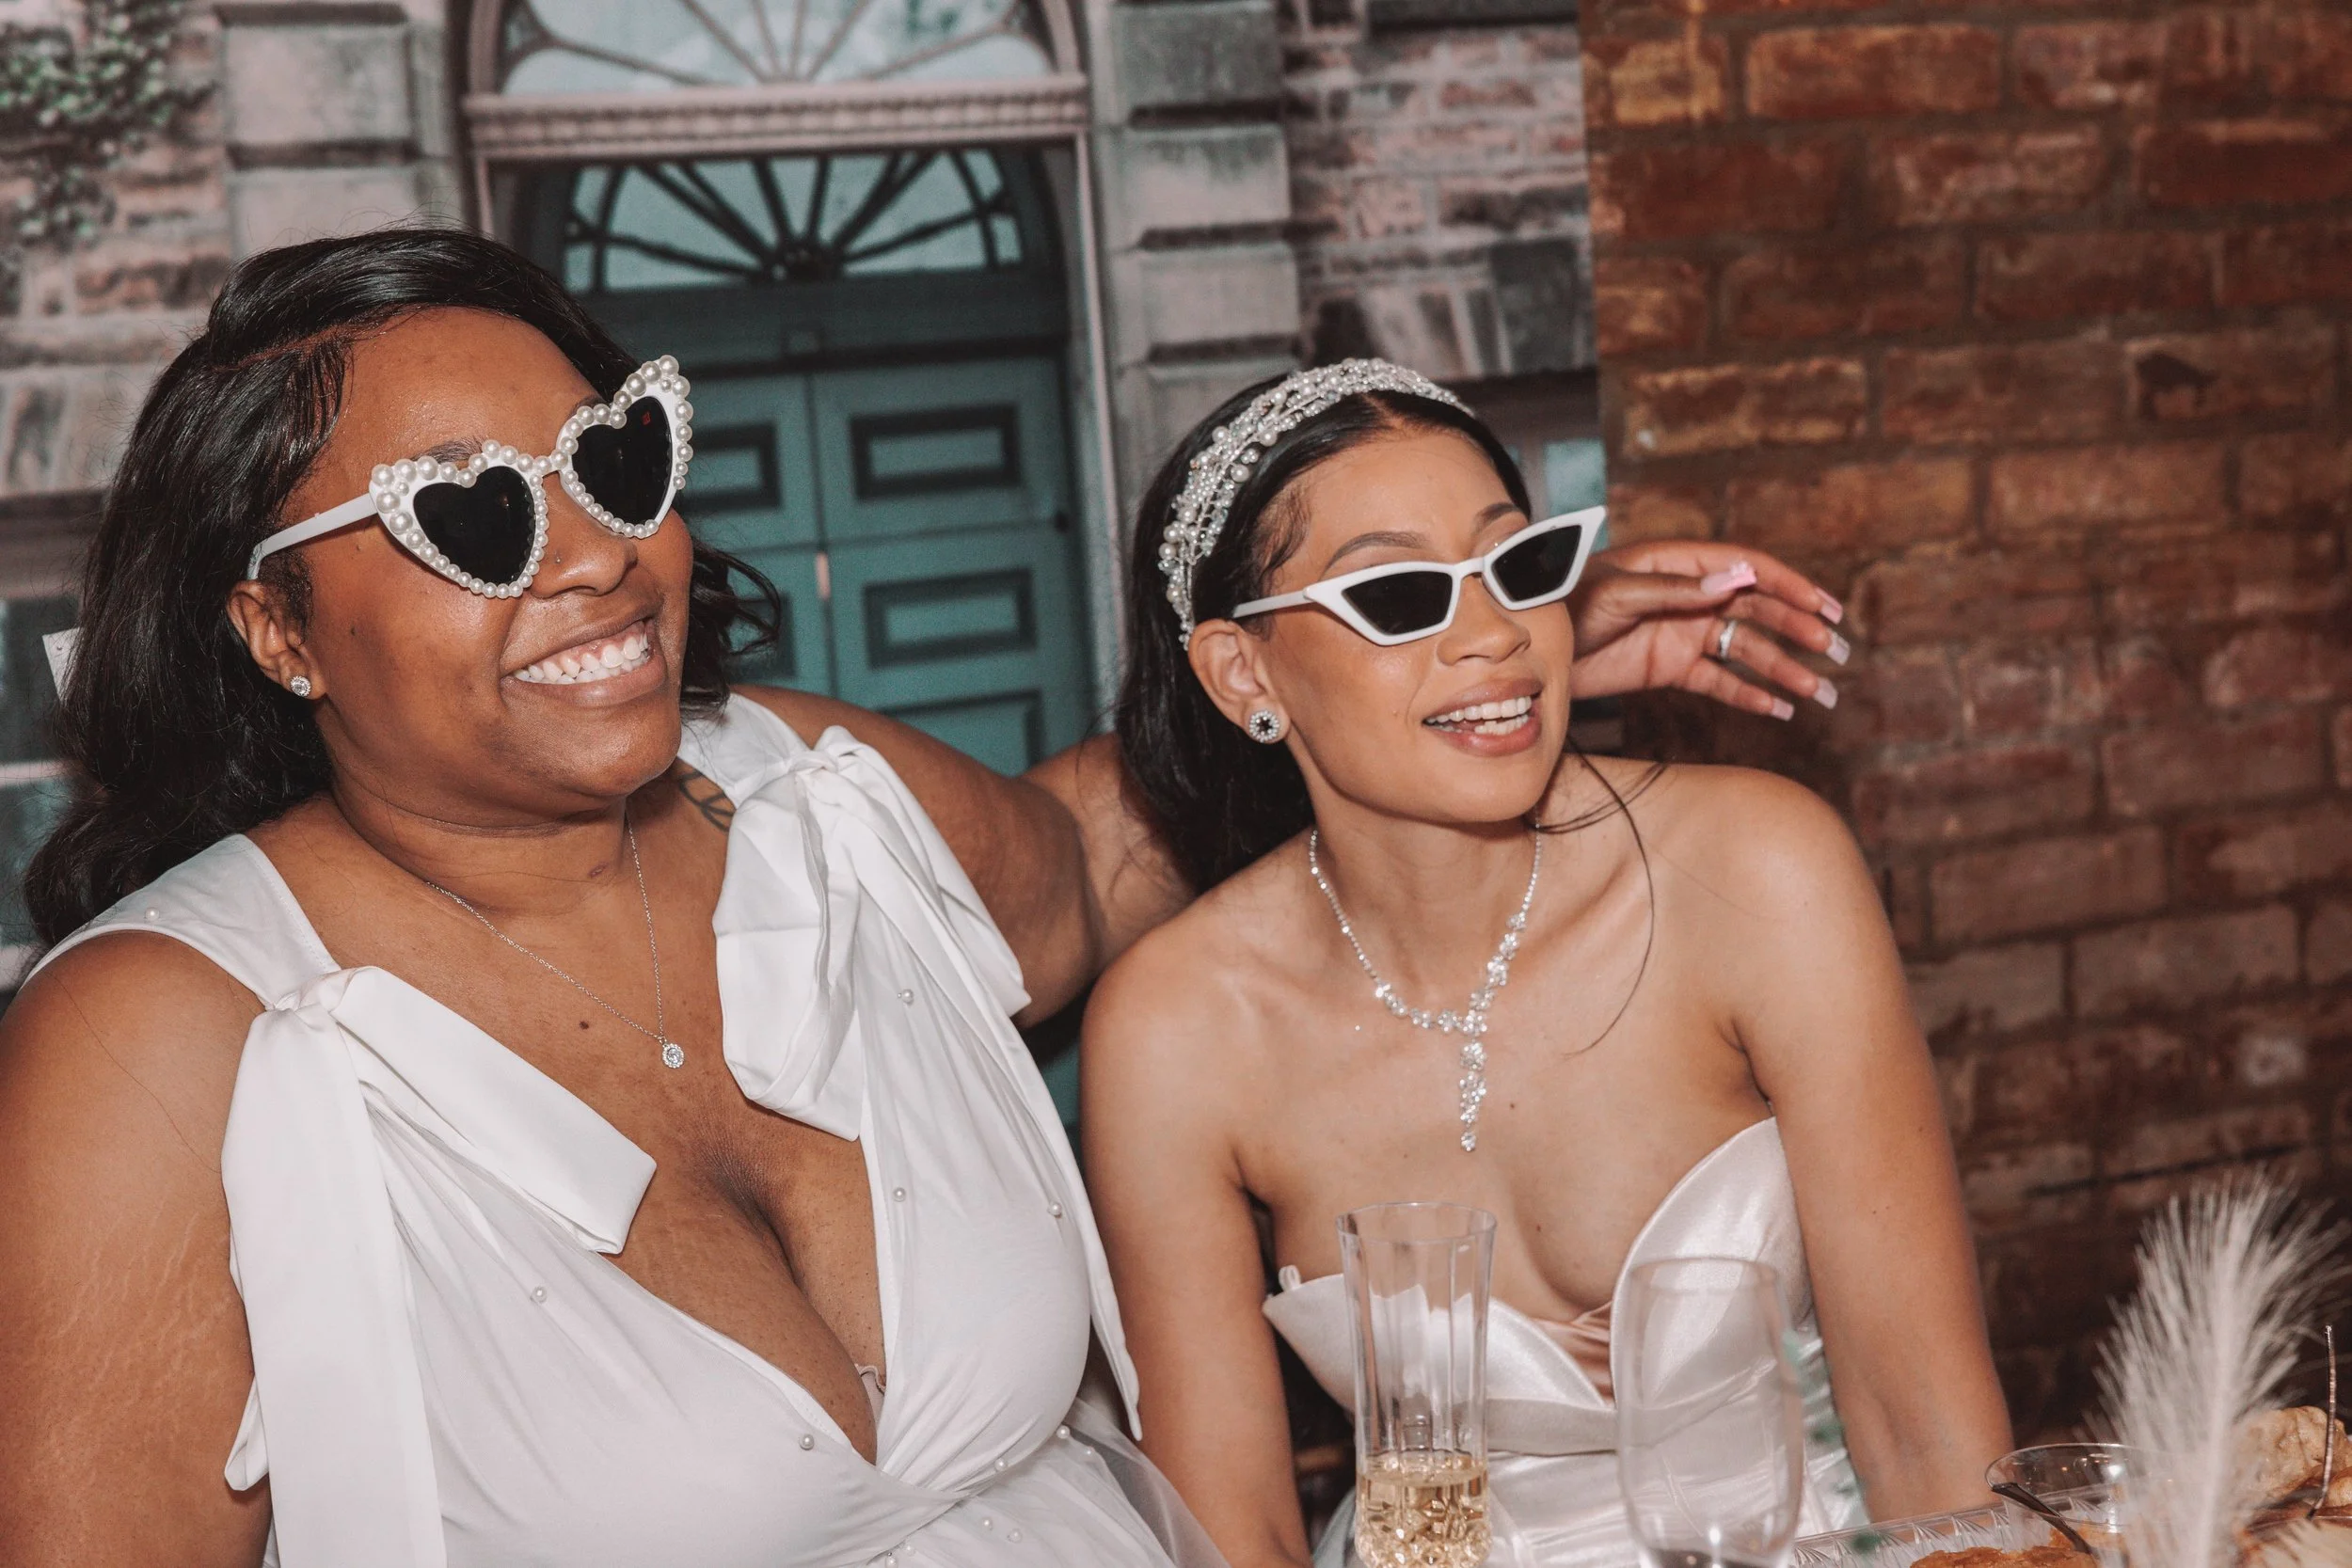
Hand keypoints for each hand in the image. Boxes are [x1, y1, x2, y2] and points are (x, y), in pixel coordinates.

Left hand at [1567, 541, 1848, 718]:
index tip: (1825, 607)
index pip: (1747, 570)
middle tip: (1836, 651)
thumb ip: (1678, 590)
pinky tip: (1780, 711)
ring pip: (1745, 651)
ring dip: (1783, 670)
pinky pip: (1719, 682)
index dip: (1789, 586)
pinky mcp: (1669, 668)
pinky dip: (1749, 695)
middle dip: (1799, 629)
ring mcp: (1681, 633)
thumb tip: (1740, 578)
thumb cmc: (1564, 605)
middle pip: (1757, 611)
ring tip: (1819, 693)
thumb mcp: (1618, 594)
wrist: (1529, 649)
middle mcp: (1688, 597)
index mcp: (1679, 564)